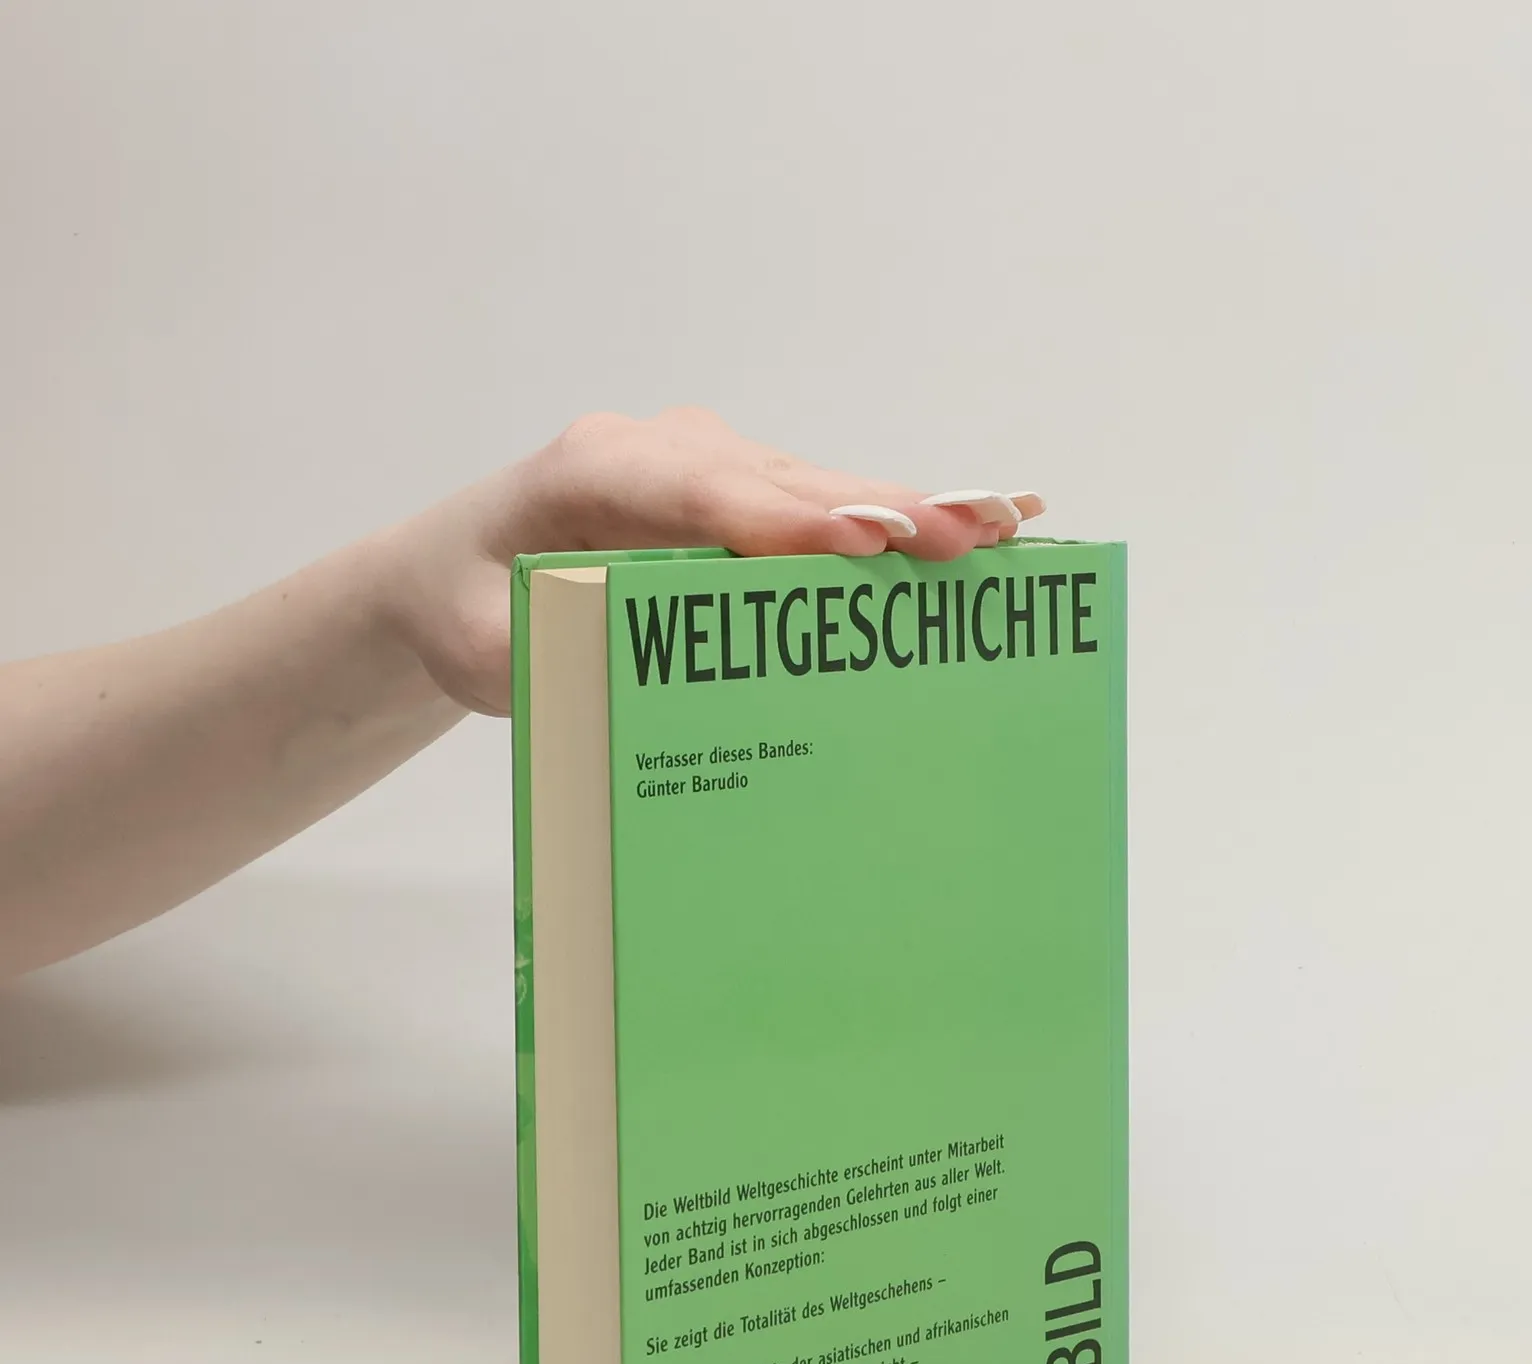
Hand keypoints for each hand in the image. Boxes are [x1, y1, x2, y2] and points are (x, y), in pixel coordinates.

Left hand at [372, 408, 1045, 716]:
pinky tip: (976, 525)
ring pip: (818, 488)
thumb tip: (639, 663)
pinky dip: (894, 517)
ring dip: (908, 511)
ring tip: (1002, 531)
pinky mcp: (738, 494)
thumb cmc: (467, 608)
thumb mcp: (484, 648)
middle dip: (880, 509)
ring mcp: (708, 466)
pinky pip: (821, 503)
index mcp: (592, 473)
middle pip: (783, 482)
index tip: (856, 542)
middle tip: (969, 539)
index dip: (782, 518)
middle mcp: (661, 452)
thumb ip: (546, 649)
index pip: (698, 494)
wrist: (449, 571)